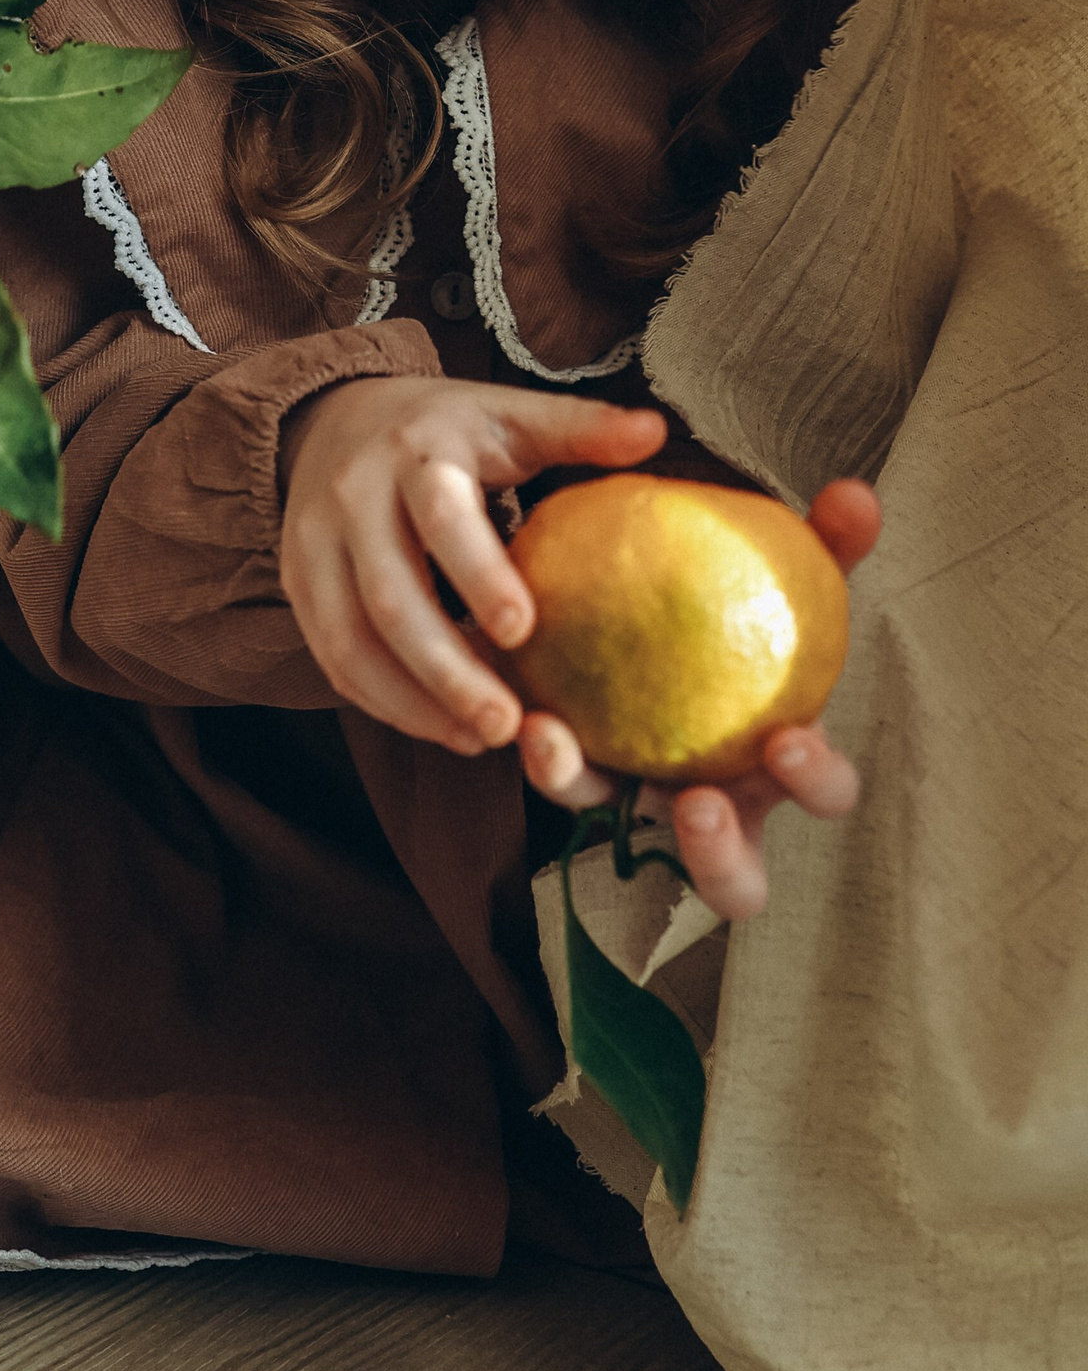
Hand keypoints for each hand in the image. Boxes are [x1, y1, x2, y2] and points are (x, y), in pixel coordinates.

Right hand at [280, 374, 668, 750]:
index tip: (524, 631)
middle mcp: (354, 496)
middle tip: (507, 724)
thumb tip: (656, 433)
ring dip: (412, 701)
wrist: (331, 419)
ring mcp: (316, 544)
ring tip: (478, 740)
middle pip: (389, 597)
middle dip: (446, 669)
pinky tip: (440, 729)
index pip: (440, 514)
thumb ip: (577, 428)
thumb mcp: (507, 415)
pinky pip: (332, 658)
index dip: (477, 572)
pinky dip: (383, 702)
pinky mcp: (299, 585)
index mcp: (417, 452)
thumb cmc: (445, 430)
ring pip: (350, 639)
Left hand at [521, 478, 880, 918]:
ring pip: (612, 833)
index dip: (817, 782)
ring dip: (578, 791)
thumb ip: (822, 543)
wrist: (660, 607)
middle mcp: (718, 805)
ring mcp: (642, 801)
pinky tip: (513, 700)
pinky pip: (554, 768)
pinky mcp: (576, 772)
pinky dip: (535, 741)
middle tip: (696, 802)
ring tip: (551, 742)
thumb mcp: (785, 574)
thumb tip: (857, 492)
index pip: (825, 792)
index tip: (790, 740)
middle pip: (733, 878)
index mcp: (782, 765)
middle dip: (719, 857)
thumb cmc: (744, 610)